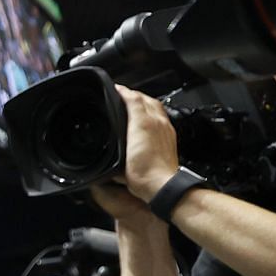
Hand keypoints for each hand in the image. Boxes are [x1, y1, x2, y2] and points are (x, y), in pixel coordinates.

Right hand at [114, 85, 181, 201]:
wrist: (159, 186)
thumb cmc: (146, 166)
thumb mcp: (138, 127)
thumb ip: (133, 107)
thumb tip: (125, 92)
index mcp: (152, 119)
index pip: (137, 97)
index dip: (123, 91)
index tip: (113, 89)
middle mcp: (160, 126)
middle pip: (147, 103)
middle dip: (132, 97)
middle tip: (119, 97)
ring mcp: (163, 137)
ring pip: (152, 115)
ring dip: (140, 109)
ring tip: (128, 110)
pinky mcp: (161, 149)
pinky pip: (154, 128)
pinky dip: (144, 123)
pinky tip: (136, 130)